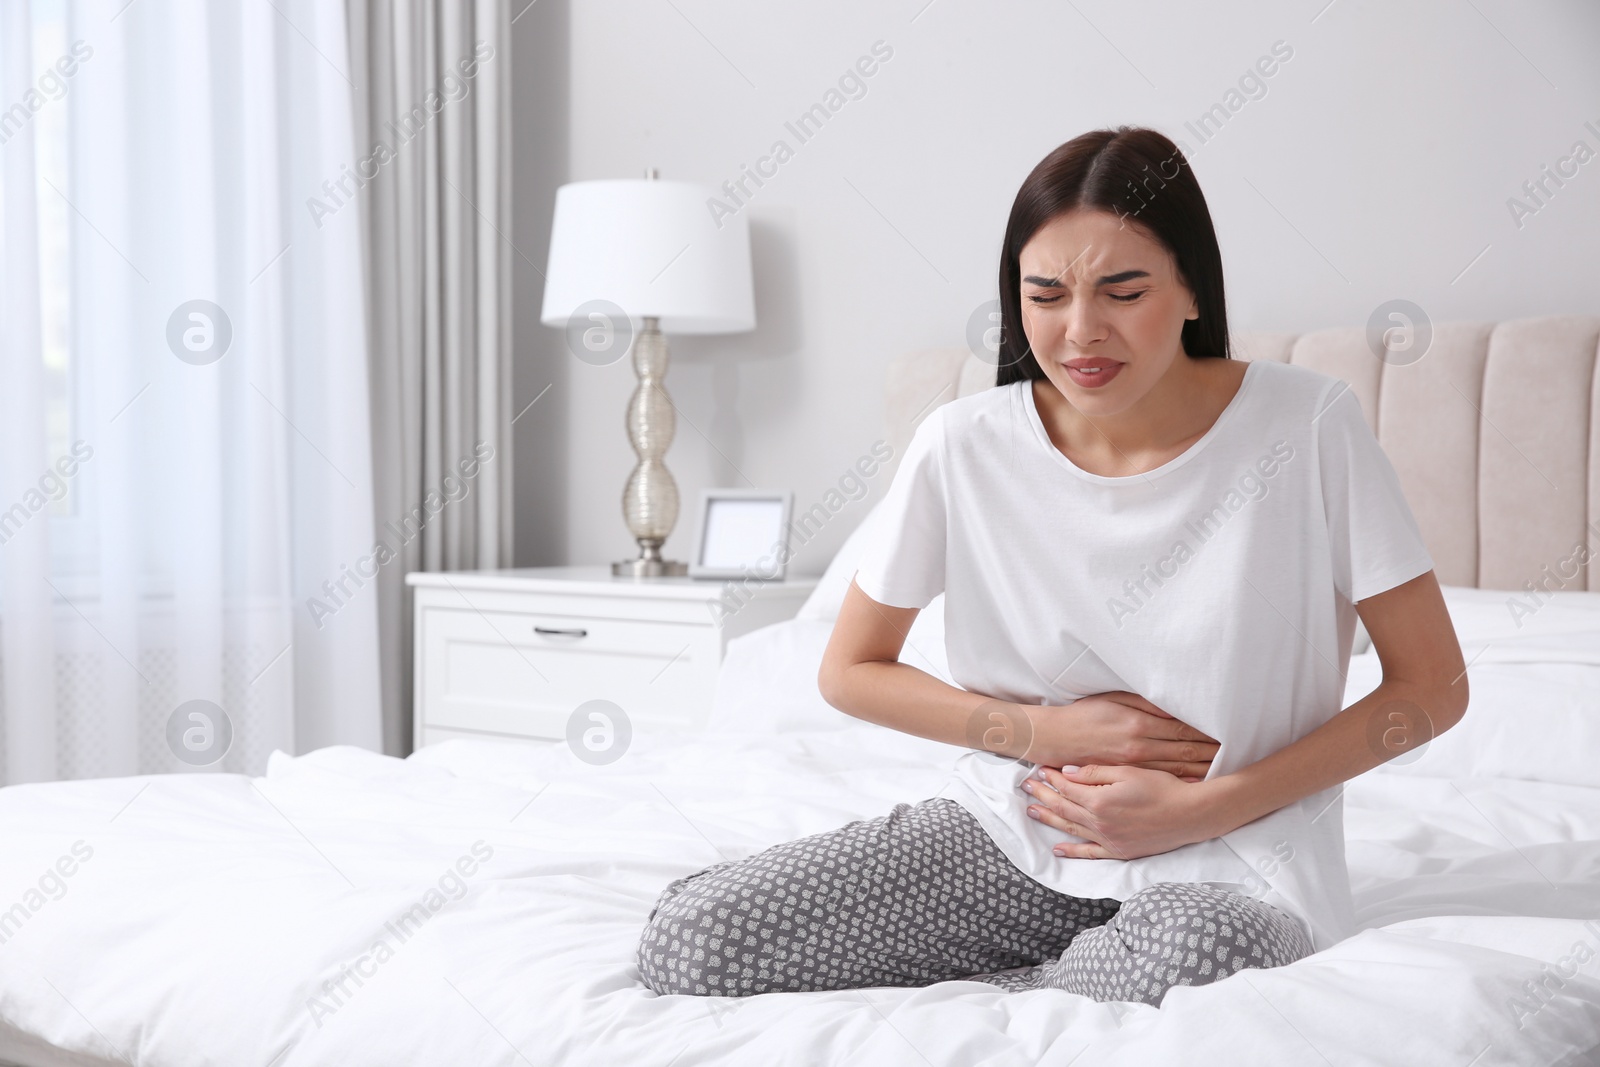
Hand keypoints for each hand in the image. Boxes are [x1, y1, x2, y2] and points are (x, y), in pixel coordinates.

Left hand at [1020, 764, 1221, 859]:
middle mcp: (1099, 823)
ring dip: (1050, 819)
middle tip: (1025, 786)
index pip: (1067, 787)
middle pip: (1063, 807)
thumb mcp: (1128, 771)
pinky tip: (1058, 849)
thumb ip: (1094, 773)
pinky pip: (1090, 853)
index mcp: (1100, 800)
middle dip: (1042, 795)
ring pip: (1071, 828)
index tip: (1039, 769)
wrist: (1190, 814)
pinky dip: (1073, 851)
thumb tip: (1066, 772)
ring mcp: (1109, 840)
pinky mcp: (1120, 851)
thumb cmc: (1162, 787)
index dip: (1051, 777)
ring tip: (1032, 811)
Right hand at [1031, 692, 1216, 778]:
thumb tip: (1176, 705)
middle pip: (1186, 753)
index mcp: (1139, 724)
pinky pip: (1160, 784)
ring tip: (1227, 772)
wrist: (1053, 738)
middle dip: (1213, 754)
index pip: (1184, 730)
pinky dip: (1181, 785)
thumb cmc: (1084, 715)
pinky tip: (1198, 787)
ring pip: (1177, 771)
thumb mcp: (1114, 699)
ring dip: (1203, 771)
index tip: (1230, 734)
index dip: (1209, 734)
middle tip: (1239, 754)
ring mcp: (1133, 767)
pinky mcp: (1126, 779)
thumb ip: (1146, 702)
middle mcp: (1139, 748)